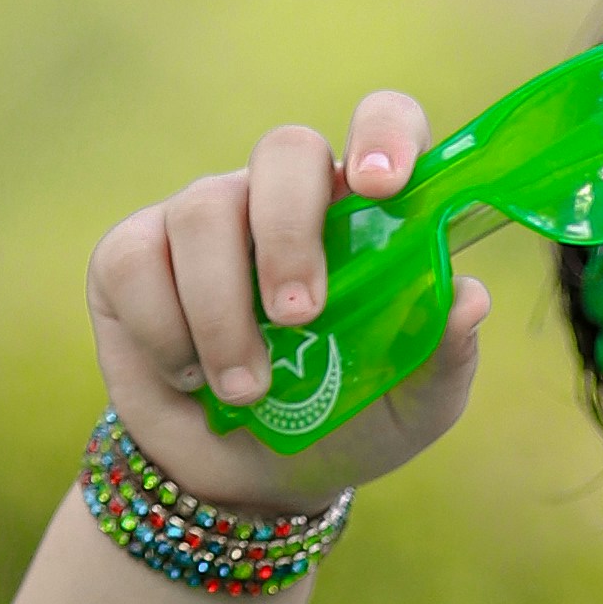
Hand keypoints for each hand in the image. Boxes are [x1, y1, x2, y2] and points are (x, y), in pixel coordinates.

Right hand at [86, 93, 485, 508]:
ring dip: (224, 313)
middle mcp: (283, 197)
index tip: (382, 186)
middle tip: (300, 315)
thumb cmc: (344, 422)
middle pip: (285, 149)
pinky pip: (134, 262)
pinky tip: (189, 374)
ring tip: (248, 389)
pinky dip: (163, 330)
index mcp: (364, 211)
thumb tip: (470, 297)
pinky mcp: (132, 253)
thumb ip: (444, 352)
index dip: (382, 134)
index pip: (382, 123)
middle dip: (290, 231)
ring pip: (203, 212)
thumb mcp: (413, 405)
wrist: (251, 480)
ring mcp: (205, 217)